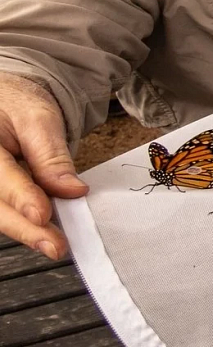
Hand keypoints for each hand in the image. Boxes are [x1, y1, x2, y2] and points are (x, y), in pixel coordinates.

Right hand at [0, 76, 85, 259]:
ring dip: (24, 231)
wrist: (4, 101)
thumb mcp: (39, 120)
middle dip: (24, 227)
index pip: (0, 175)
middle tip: (55, 245)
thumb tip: (73, 190)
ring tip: (54, 243)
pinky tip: (43, 233)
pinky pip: (0, 212)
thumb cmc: (18, 105)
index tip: (42, 215)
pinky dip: (22, 224)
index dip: (21, 197)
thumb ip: (52, 156)